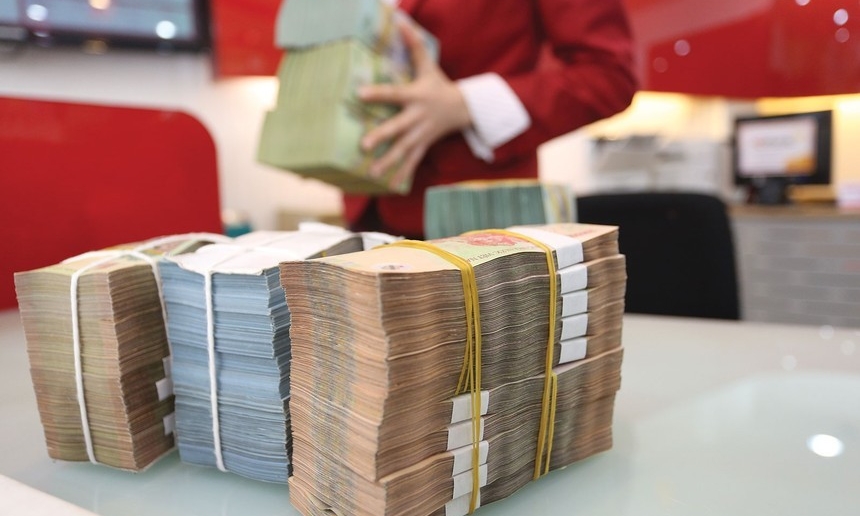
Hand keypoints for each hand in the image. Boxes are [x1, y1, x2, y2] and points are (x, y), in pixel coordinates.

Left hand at [359, 19, 471, 184]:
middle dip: (382, 137)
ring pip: (404, 149)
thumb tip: (401, 21)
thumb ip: (414, 45)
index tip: (359, 94)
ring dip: (389, 162)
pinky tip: (390, 185)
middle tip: (363, 146)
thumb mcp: (429, 65)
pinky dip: (403, 173)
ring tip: (372, 173)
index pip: (394, 94)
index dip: (378, 93)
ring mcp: (422, 134)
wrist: (466, 108)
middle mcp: (418, 117)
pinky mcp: (425, 145)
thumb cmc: (440, 85)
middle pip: (398, 128)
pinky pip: (414, 161)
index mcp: (416, 96)